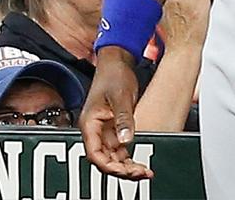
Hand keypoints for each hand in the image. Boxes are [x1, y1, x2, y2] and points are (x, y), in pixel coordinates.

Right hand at [81, 47, 153, 180]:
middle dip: (121, 170)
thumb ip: (122, 119)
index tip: (125, 171)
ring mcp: (105, 130)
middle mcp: (95, 130)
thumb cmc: (113, 74)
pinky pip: (120, 149)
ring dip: (127, 167)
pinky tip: (141, 163)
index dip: (108, 166)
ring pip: (113, 157)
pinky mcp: (115, 127)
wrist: (118, 60)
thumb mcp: (120, 96)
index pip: (94, 154)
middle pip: (104, 160)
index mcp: (89, 123)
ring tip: (144, 172)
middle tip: (140, 173)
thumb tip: (126, 140)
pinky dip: (129, 158)